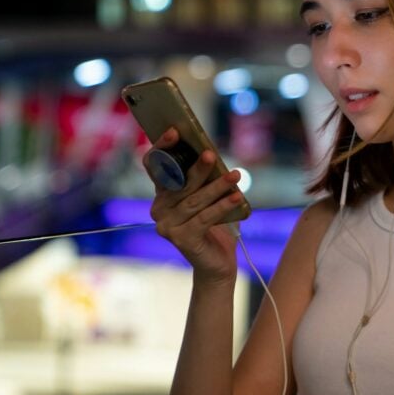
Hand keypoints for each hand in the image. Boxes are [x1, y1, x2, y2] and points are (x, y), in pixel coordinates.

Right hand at [147, 128, 242, 281]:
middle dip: (198, 168)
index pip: (156, 166)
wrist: (217, 262)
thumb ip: (206, 179)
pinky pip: (205, 217)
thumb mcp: (209, 198)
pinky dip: (222, 206)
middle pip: (180, 184)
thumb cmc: (214, 226)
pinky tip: (237, 197)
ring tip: (236, 176)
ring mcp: (167, 226)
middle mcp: (159, 210)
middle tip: (212, 154)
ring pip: (195, 200)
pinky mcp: (181, 239)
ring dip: (217, 186)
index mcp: (162, 195)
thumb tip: (212, 152)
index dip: (163, 148)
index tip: (175, 131)